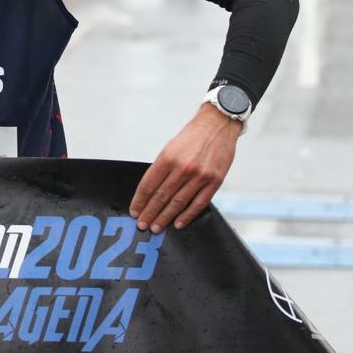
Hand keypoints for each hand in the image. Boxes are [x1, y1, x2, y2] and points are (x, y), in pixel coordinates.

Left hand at [129, 103, 241, 232]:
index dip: (140, 200)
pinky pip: (199, 203)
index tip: (135, 211)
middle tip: (142, 224)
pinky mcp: (214, 181)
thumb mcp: (170, 148)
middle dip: (150, 212)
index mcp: (168, 157)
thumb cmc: (193, 136)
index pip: (148, 185)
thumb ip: (162, 168)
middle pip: (161, 196)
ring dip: (165, 217)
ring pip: (178, 202)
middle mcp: (183, 168)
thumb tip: (151, 191)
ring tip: (156, 226)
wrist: (218, 125)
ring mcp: (200, 176)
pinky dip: (187, 215)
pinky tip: (178, 223)